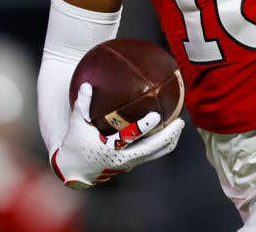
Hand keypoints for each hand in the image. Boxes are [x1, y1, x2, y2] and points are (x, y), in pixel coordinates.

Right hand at [50, 83, 183, 188]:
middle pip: (152, 149)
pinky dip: (162, 144)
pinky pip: (151, 154)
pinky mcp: (132, 163)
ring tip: (179, 127)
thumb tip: (86, 85)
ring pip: (155, 153)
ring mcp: (129, 163)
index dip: (144, 127)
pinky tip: (169, 133)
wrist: (74, 170)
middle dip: (168, 136)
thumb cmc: (75, 145)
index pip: (131, 137)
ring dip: (169, 141)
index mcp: (110, 149)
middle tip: (180, 122)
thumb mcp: (77, 125)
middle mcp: (123, 158)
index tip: (157, 116)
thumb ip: (82, 105)